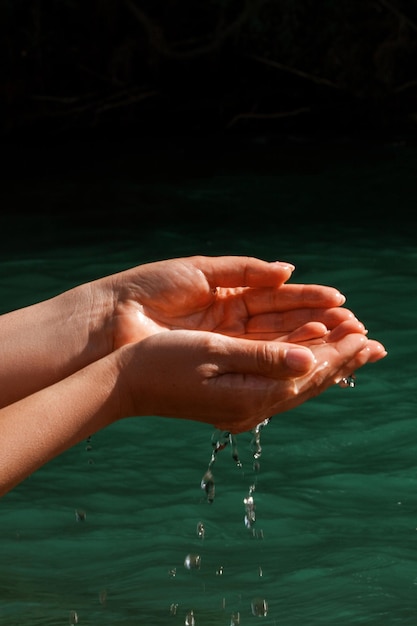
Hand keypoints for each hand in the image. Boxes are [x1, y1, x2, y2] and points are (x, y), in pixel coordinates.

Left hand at [107, 255, 352, 346]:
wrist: (113, 319)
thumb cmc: (152, 287)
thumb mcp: (202, 271)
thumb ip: (245, 271)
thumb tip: (287, 270)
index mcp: (231, 296)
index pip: (279, 300)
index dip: (311, 300)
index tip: (341, 302)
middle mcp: (234, 324)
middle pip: (285, 324)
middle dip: (321, 324)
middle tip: (356, 326)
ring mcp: (227, 346)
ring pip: (278, 344)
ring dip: (312, 342)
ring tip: (346, 338)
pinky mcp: (217, 364)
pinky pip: (258, 360)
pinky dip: (285, 356)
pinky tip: (313, 351)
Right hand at [119, 317, 386, 433]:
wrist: (125, 383)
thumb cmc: (162, 362)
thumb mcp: (212, 352)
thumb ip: (263, 357)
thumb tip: (309, 361)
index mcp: (250, 396)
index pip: (308, 372)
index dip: (340, 352)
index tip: (367, 334)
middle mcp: (252, 407)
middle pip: (309, 382)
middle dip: (343, 361)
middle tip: (375, 344)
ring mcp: (243, 407)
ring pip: (297, 384)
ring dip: (327, 366)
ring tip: (354, 350)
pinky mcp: (234, 400)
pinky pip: (279, 384)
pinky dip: (301, 370)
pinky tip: (310, 361)